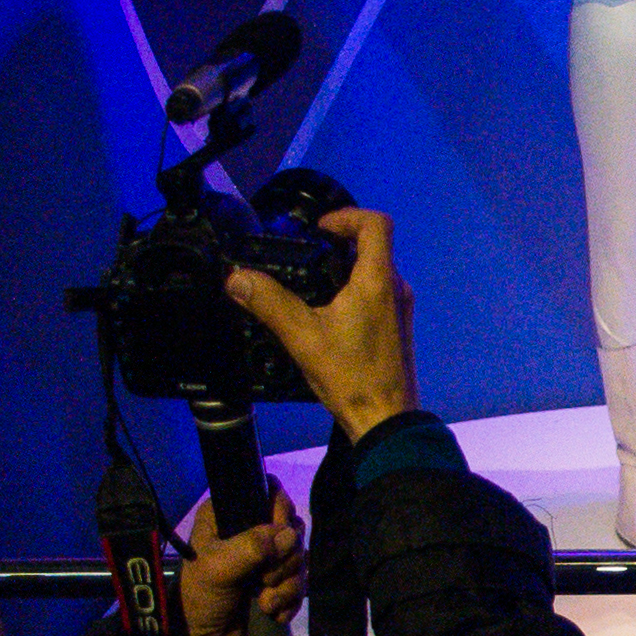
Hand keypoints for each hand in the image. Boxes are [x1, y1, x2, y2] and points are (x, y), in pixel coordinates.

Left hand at [175, 493, 305, 635]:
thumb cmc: (200, 597)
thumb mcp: (218, 568)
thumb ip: (251, 547)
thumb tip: (289, 535)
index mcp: (228, 514)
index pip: (269, 491)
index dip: (280, 510)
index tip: (279, 535)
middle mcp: (249, 530)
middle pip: (292, 528)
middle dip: (284, 561)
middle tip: (264, 580)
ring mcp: (265, 557)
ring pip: (299, 559)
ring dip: (287, 586)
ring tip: (265, 603)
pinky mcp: (275, 582)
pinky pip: (300, 583)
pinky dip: (290, 600)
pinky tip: (272, 613)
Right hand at [219, 208, 415, 444]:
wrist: (386, 420)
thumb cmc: (351, 376)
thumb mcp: (303, 337)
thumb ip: (269, 302)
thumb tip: (236, 278)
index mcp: (378, 280)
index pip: (375, 224)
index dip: (346, 215)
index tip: (319, 228)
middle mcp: (396, 288)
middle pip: (373, 246)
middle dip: (338, 243)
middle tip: (304, 253)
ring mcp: (399, 309)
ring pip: (374, 271)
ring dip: (344, 268)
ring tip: (308, 283)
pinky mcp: (396, 328)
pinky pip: (375, 294)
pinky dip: (352, 290)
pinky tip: (324, 313)